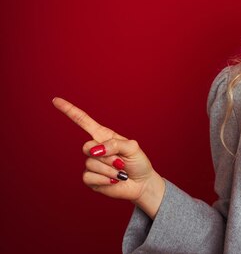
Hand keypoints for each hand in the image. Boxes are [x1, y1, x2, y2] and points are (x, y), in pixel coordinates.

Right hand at [53, 97, 164, 218]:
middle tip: (121, 162)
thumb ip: (115, 144)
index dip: (69, 110)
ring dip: (109, 170)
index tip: (56, 100)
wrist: (141, 183)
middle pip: (86, 147)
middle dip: (107, 156)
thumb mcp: (132, 147)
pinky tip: (114, 181)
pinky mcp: (90, 178)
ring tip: (121, 172)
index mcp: (104, 136)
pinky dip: (105, 179)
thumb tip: (95, 150)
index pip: (84, 121)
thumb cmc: (138, 162)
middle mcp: (96, 148)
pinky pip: (89, 177)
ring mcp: (92, 163)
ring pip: (91, 164)